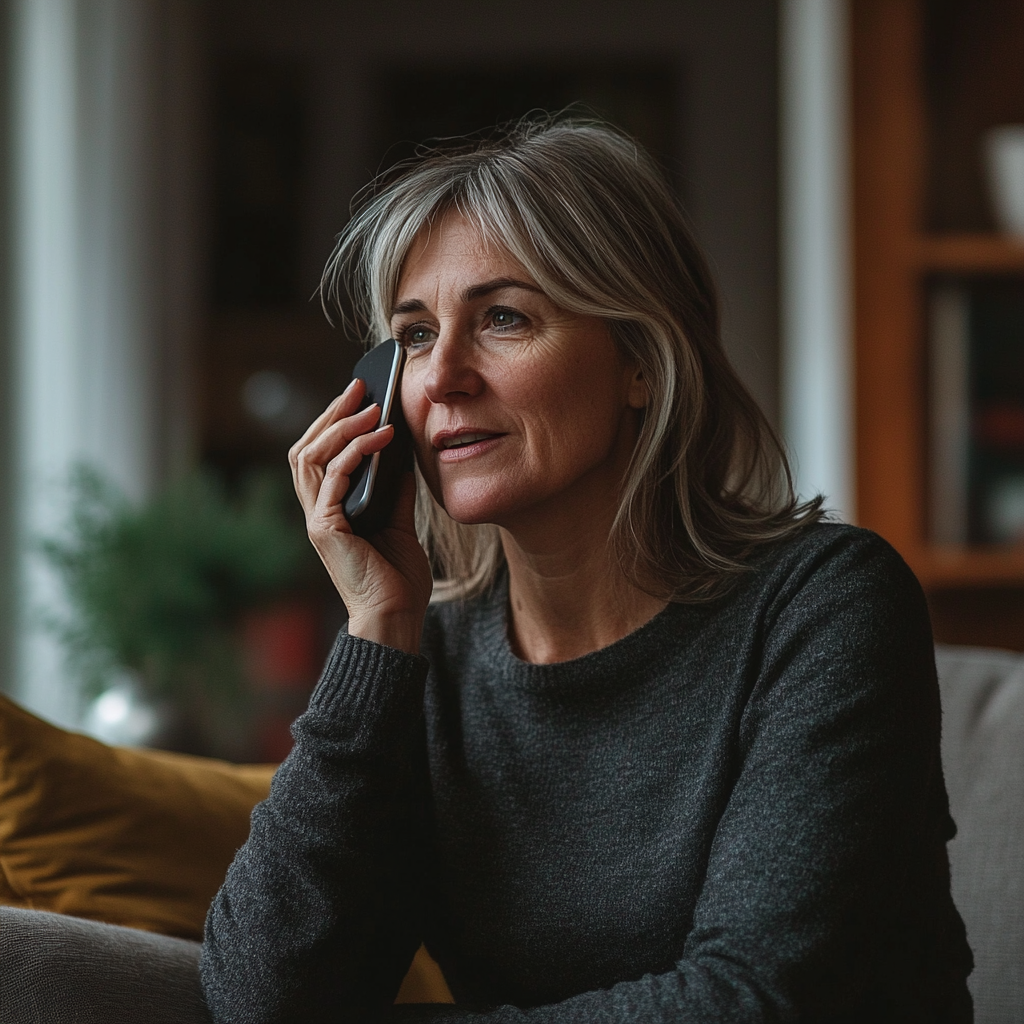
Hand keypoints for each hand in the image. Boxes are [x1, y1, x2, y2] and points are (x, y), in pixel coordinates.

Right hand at [289, 380, 432, 653]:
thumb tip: (402, 454)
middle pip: (307, 448)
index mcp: (330, 510)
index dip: (333, 423)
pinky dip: (355, 452)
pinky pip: (334, 478)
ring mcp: (317, 520)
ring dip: (341, 426)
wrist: (397, 617)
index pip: (319, 455)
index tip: (359, 395)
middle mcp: (316, 512)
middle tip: (359, 386)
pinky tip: (380, 437)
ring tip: (371, 404)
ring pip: (312, 457)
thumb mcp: (400, 522)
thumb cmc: (398, 577)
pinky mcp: (325, 529)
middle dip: (331, 414)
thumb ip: (395, 490)